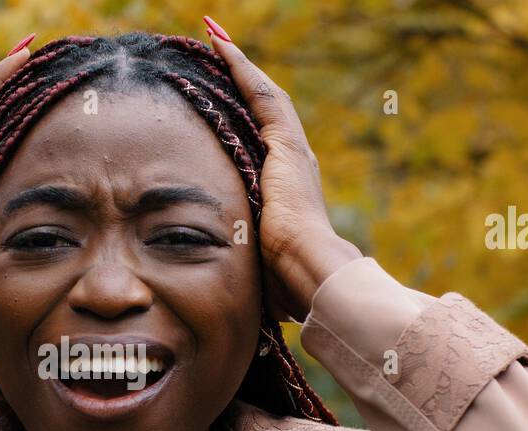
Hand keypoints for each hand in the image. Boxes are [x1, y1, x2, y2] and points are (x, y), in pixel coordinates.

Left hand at [205, 18, 361, 322]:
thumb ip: (249, 263)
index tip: (225, 92)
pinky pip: (261, 95)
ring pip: (263, 95)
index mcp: (288, 188)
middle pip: (264, 108)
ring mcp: (293, 152)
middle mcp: (294, 162)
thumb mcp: (260, 263)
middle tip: (218, 48)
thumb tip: (238, 297)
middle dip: (242, 78)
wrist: (312, 276)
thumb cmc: (288, 283)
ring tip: (215, 36)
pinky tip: (221, 45)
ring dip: (239, 64)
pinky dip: (241, 68)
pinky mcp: (285, 147)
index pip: (263, 139)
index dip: (244, 113)